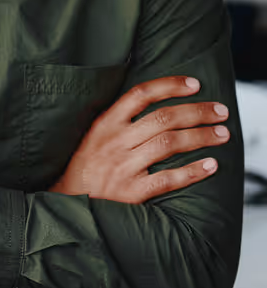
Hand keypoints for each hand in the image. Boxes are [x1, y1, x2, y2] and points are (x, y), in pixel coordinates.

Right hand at [49, 75, 229, 203]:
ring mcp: (124, 166)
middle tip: (220, 111)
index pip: (141, 94)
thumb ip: (121, 118)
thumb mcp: (95, 134)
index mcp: (106, 122)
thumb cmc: (85, 166)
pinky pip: (168, 179)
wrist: (66, 203)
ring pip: (170, 144)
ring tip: (221, 134)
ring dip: (201, 137)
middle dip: (197, 112)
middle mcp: (116, 141)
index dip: (170, 86)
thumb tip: (155, 100)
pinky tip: (210, 165)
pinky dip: (192, 172)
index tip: (194, 85)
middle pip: (163, 118)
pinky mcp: (132, 192)